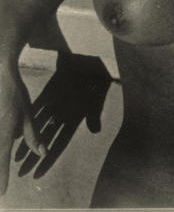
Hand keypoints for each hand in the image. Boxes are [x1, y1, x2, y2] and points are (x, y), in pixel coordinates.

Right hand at [0, 67, 46, 194]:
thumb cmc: (14, 93)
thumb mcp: (27, 113)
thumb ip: (32, 134)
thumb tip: (42, 152)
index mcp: (5, 132)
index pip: (2, 159)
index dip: (2, 177)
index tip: (2, 193)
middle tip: (0, 187)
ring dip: (0, 155)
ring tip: (3, 168)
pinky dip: (0, 143)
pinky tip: (5, 134)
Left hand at [14, 53, 111, 179]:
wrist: (91, 61)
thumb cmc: (97, 81)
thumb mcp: (97, 99)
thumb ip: (95, 115)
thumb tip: (96, 131)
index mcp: (75, 119)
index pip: (59, 143)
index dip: (48, 159)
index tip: (37, 174)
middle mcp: (63, 115)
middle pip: (45, 139)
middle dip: (33, 156)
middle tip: (20, 172)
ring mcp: (54, 105)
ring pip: (36, 127)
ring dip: (25, 141)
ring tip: (14, 157)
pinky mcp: (48, 93)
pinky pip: (34, 108)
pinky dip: (25, 118)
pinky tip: (15, 129)